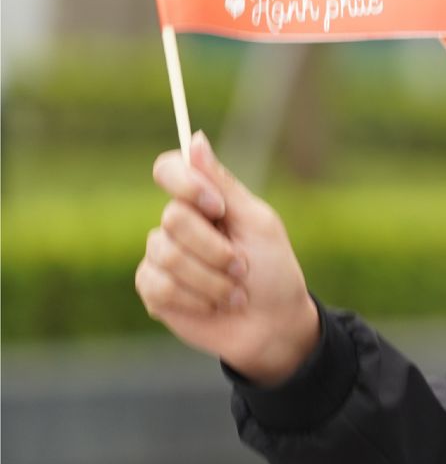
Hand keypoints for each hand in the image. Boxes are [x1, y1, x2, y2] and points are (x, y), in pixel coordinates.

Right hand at [140, 132, 319, 385]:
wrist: (273, 325)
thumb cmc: (274, 271)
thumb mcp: (257, 223)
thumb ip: (223, 185)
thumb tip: (195, 139)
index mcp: (205, 202)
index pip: (169, 170)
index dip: (185, 183)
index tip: (216, 206)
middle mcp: (178, 225)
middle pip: (172, 218)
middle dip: (215, 248)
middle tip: (243, 266)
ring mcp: (161, 257)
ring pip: (166, 255)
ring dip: (211, 278)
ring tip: (235, 292)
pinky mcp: (154, 290)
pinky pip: (158, 285)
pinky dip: (195, 298)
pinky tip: (214, 306)